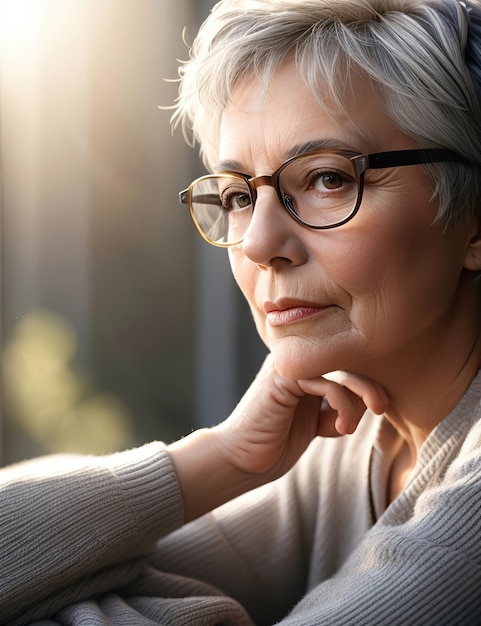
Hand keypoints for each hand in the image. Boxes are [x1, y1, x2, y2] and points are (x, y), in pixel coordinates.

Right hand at [169, 355, 387, 520]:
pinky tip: (338, 428)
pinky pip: (325, 382)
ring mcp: (288, 366)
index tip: (379, 408)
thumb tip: (368, 401)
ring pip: (339, 368)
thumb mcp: (317, 424)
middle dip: (369, 385)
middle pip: (346, 359)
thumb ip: (336, 408)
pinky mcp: (283, 378)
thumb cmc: (276, 445)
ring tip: (347, 428)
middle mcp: (296, 362)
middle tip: (381, 407)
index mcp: (304, 369)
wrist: (241, 460)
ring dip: (355, 399)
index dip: (366, 382)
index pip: (345, 362)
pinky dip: (340, 404)